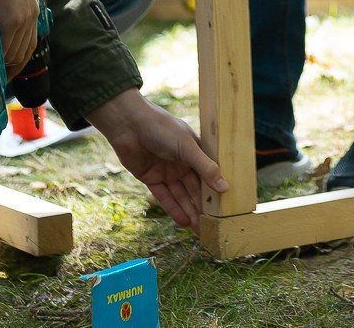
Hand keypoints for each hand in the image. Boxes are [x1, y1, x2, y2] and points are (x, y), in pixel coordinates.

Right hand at [0, 0, 40, 75]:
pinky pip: (3, 47)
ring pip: (11, 53)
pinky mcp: (11, 21)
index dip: (18, 62)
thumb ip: (3, 13)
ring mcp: (22, 19)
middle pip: (21, 53)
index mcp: (32, 10)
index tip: (7, 73)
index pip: (29, 45)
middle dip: (8, 67)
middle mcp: (31, 16)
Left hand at [86, 89, 228, 230]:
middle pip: (194, 189)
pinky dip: (173, 209)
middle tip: (211, 227)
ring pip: (180, 195)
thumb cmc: (162, 128)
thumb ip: (205, 168)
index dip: (215, 192)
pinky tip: (183, 222)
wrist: (129, 124)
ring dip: (189, 211)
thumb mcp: (188, 147)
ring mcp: (166, 171)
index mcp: (195, 151)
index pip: (208, 175)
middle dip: (202, 207)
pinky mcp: (151, 178)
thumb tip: (225, 187)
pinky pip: (164, 196)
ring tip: (199, 229)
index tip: (224, 210)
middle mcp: (182, 163)